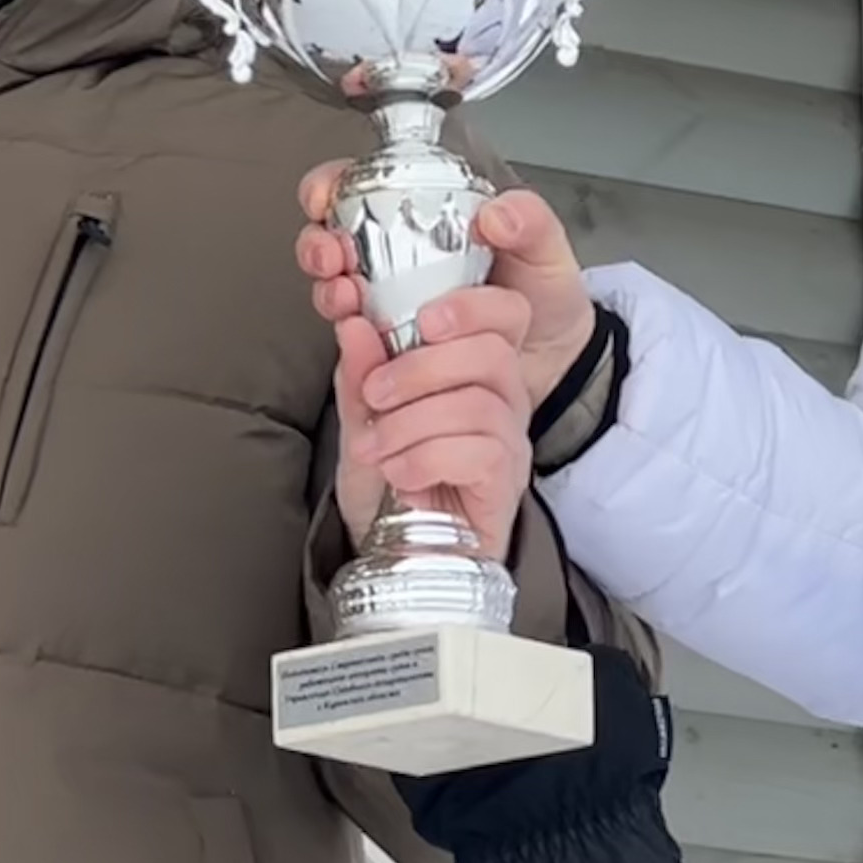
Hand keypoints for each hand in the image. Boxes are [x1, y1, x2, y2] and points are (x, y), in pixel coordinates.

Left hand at [298, 170, 592, 560]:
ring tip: (376, 448)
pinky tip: (402, 475)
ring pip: (477, 401)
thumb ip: (359, 375)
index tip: (417, 318)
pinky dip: (427, 457)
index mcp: (471, 369)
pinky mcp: (505, 482)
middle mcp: (502, 398)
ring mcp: (509, 441)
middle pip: (488, 350)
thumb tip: (354, 323)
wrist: (397, 558)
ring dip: (411, 421)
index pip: (501, 313)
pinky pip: (480, 450)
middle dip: (420, 366)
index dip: (468, 304)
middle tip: (374, 395)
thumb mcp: (360, 423)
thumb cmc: (387, 488)